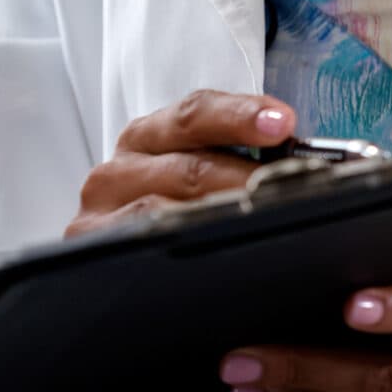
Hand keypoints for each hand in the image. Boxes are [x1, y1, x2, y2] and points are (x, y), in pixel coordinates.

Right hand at [65, 90, 294, 237]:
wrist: (118, 278)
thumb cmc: (171, 219)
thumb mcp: (194, 181)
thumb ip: (235, 163)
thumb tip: (301, 162)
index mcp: (148, 138)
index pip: (195, 114)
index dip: (240, 115)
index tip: (284, 123)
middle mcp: (119, 168)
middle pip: (187, 164)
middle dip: (246, 175)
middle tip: (294, 186)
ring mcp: (100, 211)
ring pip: (165, 206)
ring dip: (220, 213)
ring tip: (266, 221)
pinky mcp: (90, 248)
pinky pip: (141, 242)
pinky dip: (181, 245)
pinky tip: (216, 252)